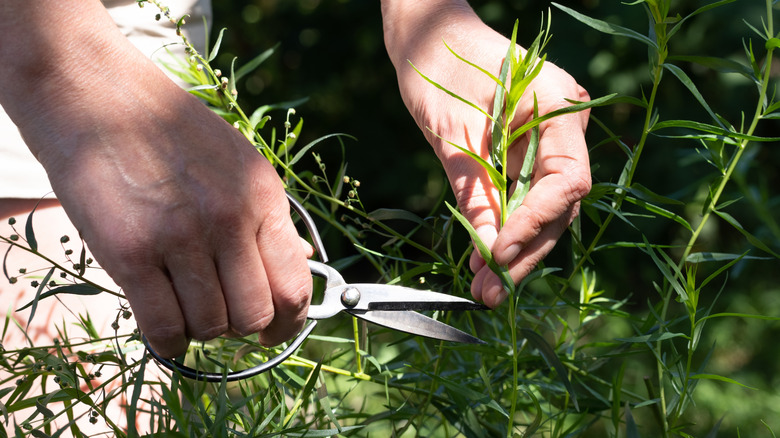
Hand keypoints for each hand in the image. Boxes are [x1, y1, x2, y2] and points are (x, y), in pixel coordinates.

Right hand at [0, 0, 311, 357]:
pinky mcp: (130, 253)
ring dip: (201, 329)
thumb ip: (268, 218)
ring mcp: (179, 237)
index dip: (288, 323)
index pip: (294, 286)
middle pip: (253, 315)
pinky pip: (164, 329)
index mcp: (262, 198)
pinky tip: (166, 329)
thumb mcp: (240, 162)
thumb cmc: (170, 131)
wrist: (98, 96)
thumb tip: (300, 263)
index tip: (274, 332)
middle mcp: (228, 219)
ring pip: (210, 326)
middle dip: (241, 327)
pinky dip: (170, 342)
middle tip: (222, 315)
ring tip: (185, 305)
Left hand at [382, 1, 590, 307]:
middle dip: (525, 250)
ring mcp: (553, 139)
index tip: (499, 255)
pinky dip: (507, 228)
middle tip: (491, 291)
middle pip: (560, 203)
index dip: (535, 223)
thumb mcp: (451, 134)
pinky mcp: (532, 152)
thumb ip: (476, 192)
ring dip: (517, 249)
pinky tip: (486, 258)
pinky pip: (528, 197)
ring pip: (546, 207)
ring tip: (485, 288)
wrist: (428, 36)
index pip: (566, 180)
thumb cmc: (436, 66)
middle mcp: (566, 124)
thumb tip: (491, 252)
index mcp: (557, 105)